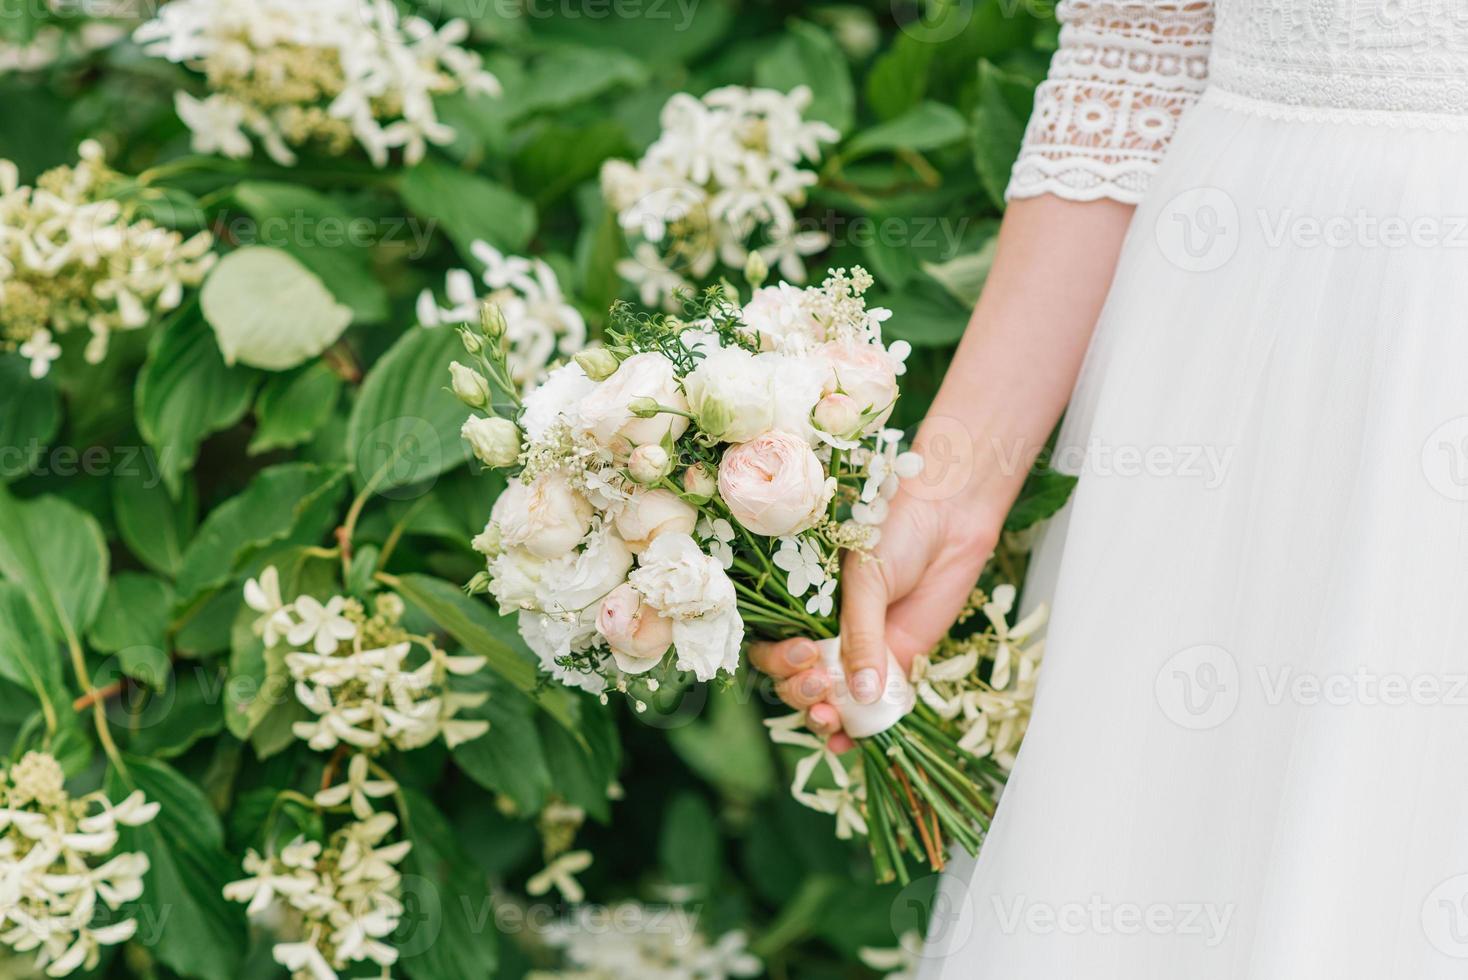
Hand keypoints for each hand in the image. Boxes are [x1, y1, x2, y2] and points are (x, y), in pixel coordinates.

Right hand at [751, 489, 998, 750]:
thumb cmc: (896, 529)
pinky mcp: (896, 665)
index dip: (778, 661)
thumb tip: (859, 694)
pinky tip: (847, 743)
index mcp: (801, 603)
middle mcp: (825, 631)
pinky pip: (871, 707)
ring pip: (827, 700)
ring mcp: (860, 652)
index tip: (804, 653)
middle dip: (799, 692)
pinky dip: (856, 731)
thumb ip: (860, 635)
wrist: (947, 514)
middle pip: (795, 681)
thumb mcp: (865, 577)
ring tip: (830, 718)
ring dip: (821, 717)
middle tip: (820, 682)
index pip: (772, 646)